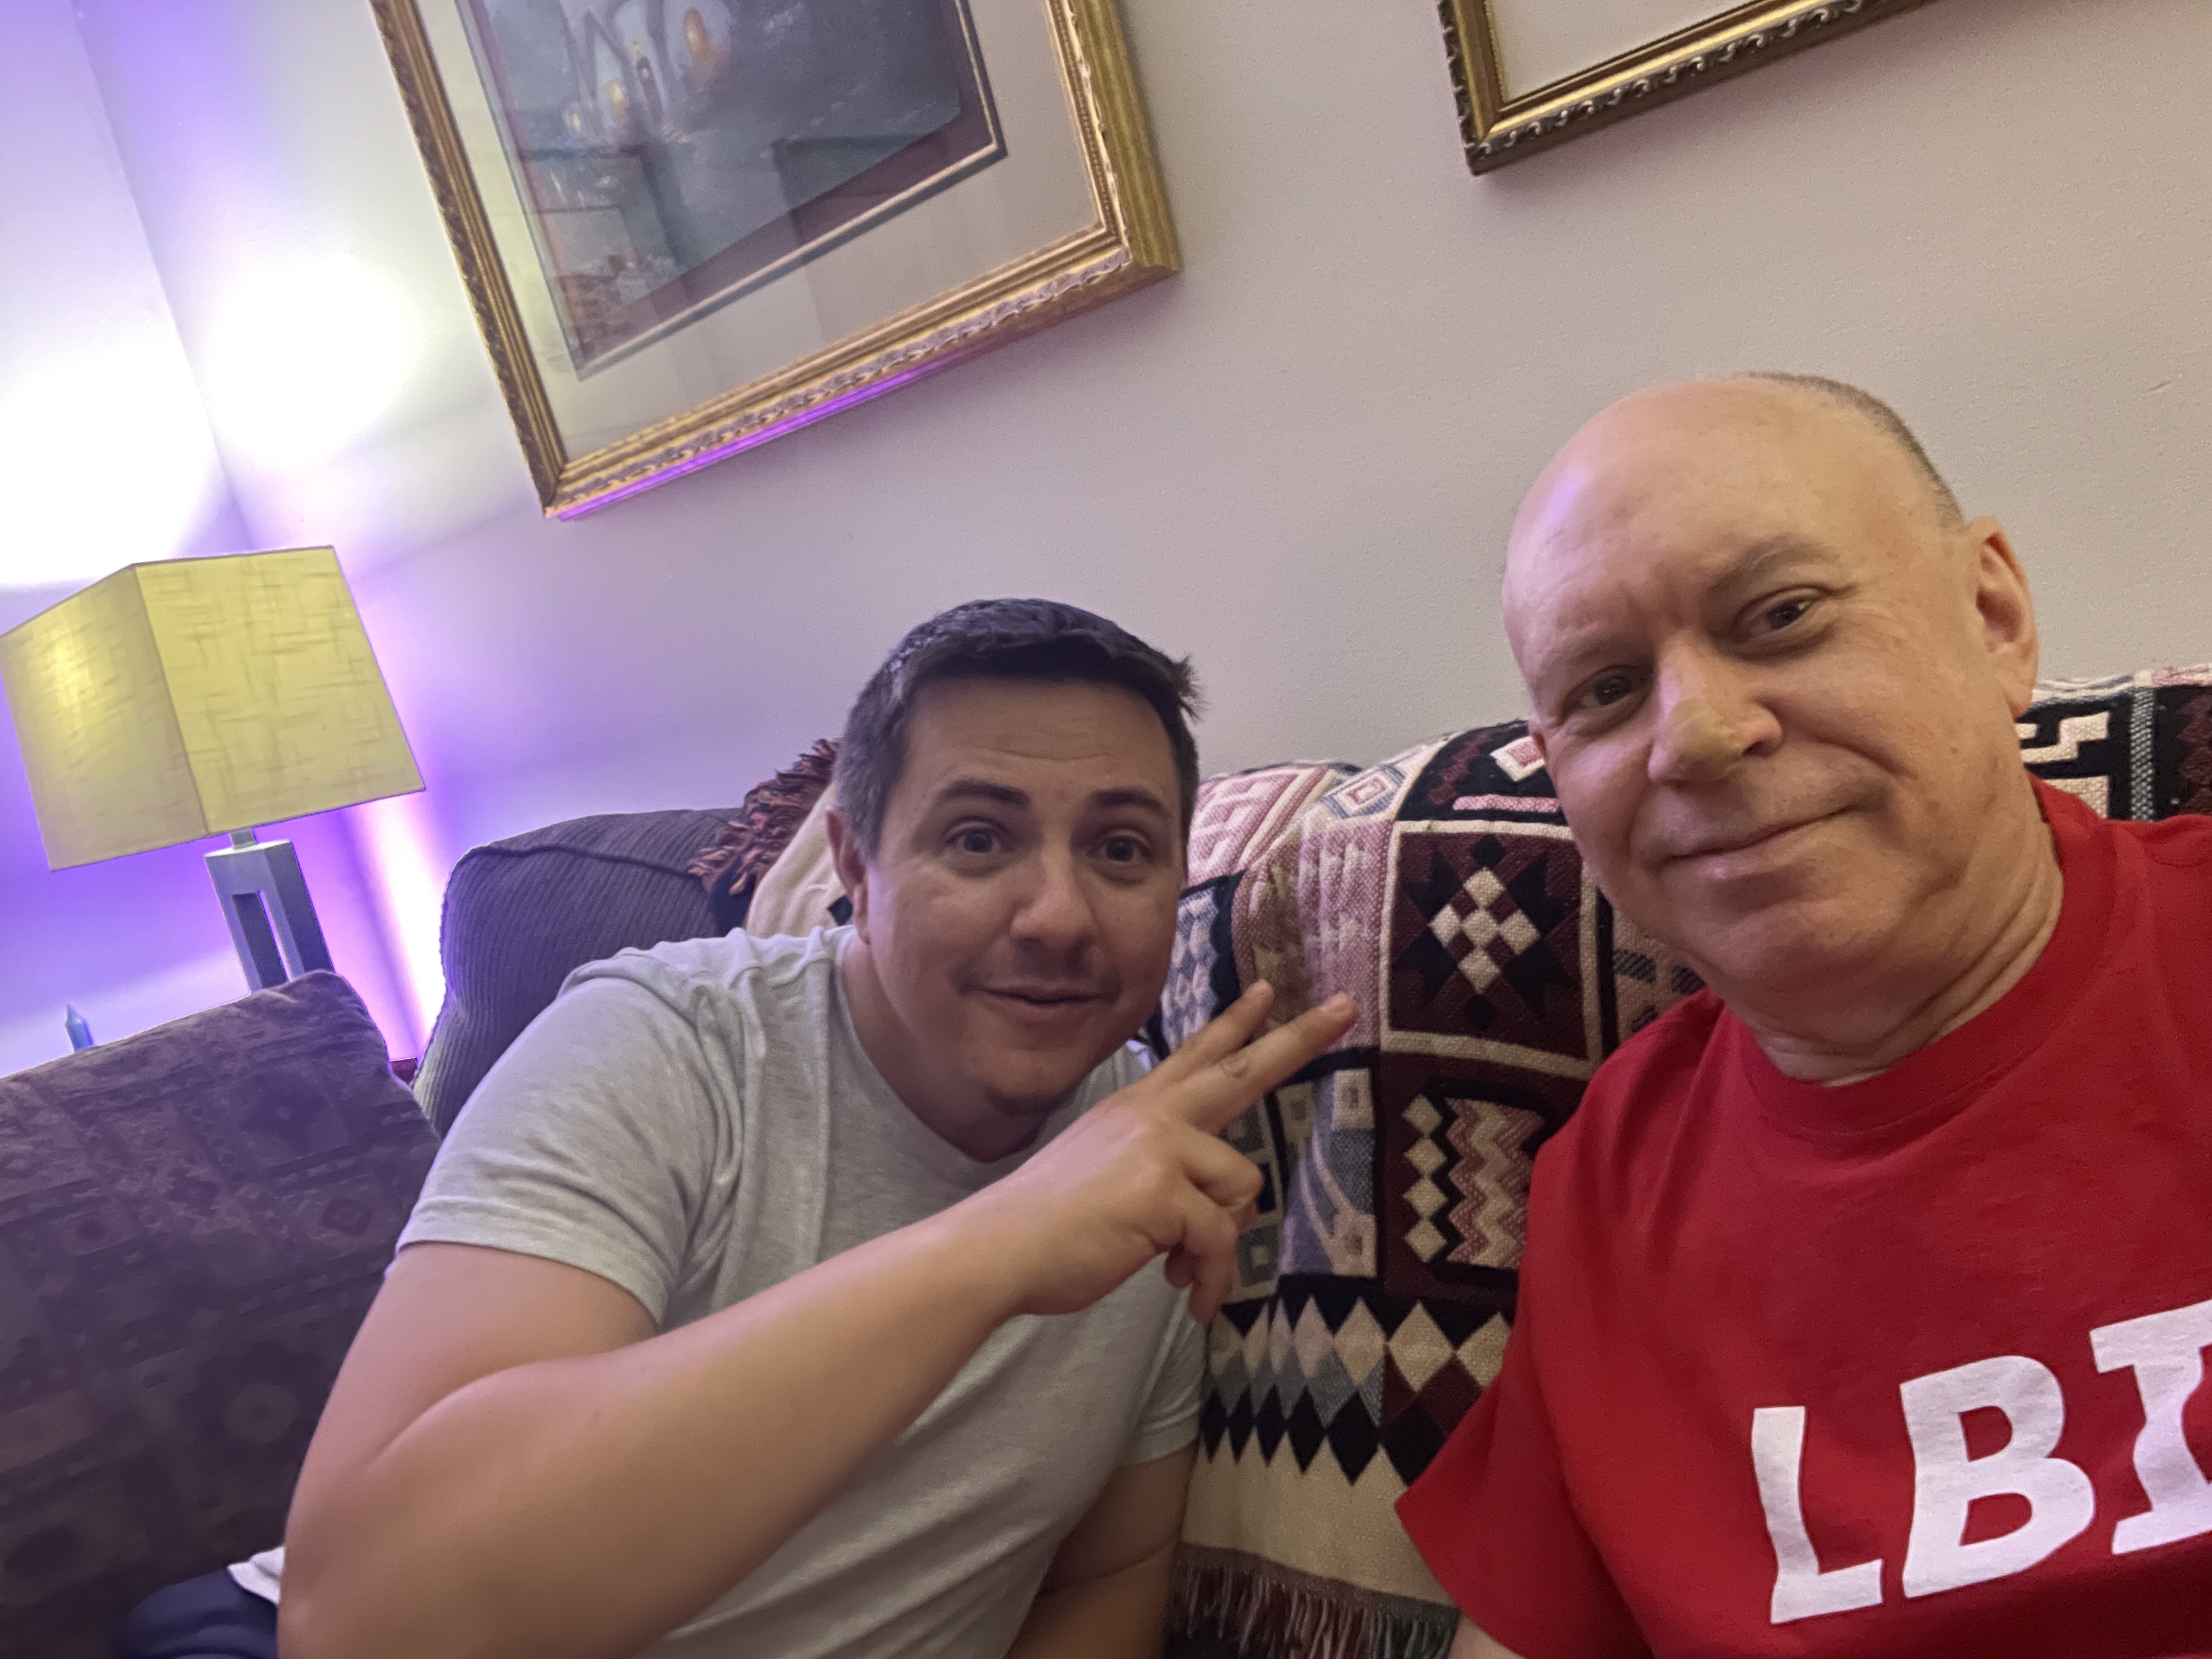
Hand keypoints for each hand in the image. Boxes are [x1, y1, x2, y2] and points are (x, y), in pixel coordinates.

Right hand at [956, 983, 1356, 1322]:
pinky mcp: (1165, 1191)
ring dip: (1219, 1245)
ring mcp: (1160, 1147)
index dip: (1235, 1024)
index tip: (1267, 992)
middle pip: (1242, 1071)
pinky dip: (1211, 1278)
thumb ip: (1169, 1180)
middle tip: (1346, 1007)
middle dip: (1298, 1039)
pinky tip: (1189, 1298)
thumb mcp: (1113, 1183)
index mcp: (1138, 1109)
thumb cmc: (1051, 1228)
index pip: (1196, 1056)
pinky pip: (1221, 1240)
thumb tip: (1223, 1214)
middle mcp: (1153, 1115)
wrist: (999, 1248)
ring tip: (1183, 1272)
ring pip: (1240, 1190)